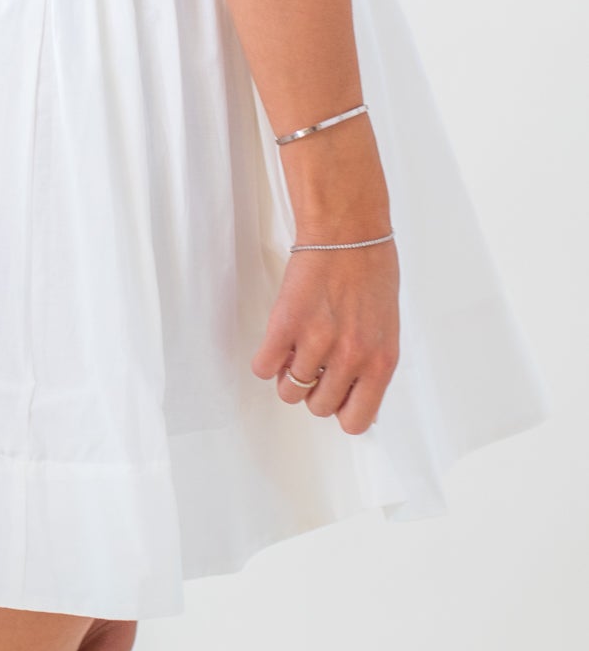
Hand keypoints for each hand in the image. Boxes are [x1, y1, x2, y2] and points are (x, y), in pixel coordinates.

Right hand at [251, 237, 399, 432]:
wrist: (346, 229)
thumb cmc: (370, 270)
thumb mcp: (386, 328)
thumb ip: (372, 363)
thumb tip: (357, 397)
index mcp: (381, 362)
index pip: (356, 421)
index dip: (341, 409)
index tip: (335, 393)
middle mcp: (351, 358)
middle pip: (318, 406)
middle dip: (312, 389)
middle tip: (313, 362)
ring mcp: (317, 342)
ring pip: (289, 390)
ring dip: (287, 374)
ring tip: (293, 349)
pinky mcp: (286, 324)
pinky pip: (264, 366)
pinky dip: (266, 360)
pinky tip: (276, 341)